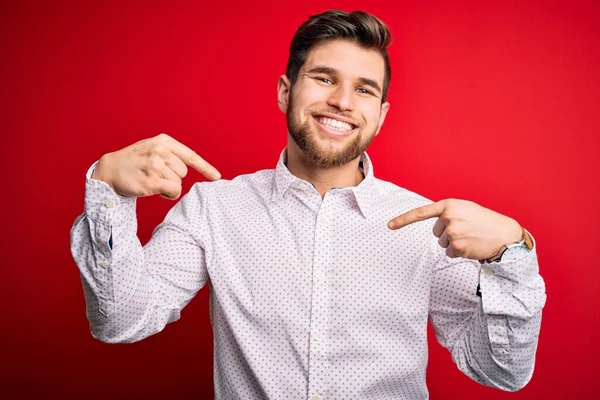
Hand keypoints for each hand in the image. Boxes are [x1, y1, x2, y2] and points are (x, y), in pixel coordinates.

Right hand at [92, 133, 220, 199]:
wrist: (110, 169)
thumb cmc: (134, 160)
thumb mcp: (152, 147)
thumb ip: (171, 153)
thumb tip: (191, 165)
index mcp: (163, 141)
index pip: (190, 155)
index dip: (205, 167)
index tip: (217, 176)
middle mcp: (161, 151)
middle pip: (184, 172)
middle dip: (173, 176)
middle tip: (155, 174)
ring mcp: (156, 165)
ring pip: (178, 183)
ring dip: (168, 186)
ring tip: (151, 180)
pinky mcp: (152, 180)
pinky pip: (173, 191)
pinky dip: (168, 194)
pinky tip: (156, 190)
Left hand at [387, 199, 521, 259]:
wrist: (505, 234)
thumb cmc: (485, 221)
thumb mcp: (466, 209)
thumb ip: (448, 212)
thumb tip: (436, 225)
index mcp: (449, 205)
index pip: (421, 213)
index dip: (403, 220)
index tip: (389, 226)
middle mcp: (448, 217)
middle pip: (436, 232)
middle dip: (448, 233)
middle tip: (467, 230)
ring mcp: (452, 232)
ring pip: (442, 243)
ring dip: (454, 243)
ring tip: (471, 237)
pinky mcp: (457, 246)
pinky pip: (450, 253)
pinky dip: (460, 252)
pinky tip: (472, 246)